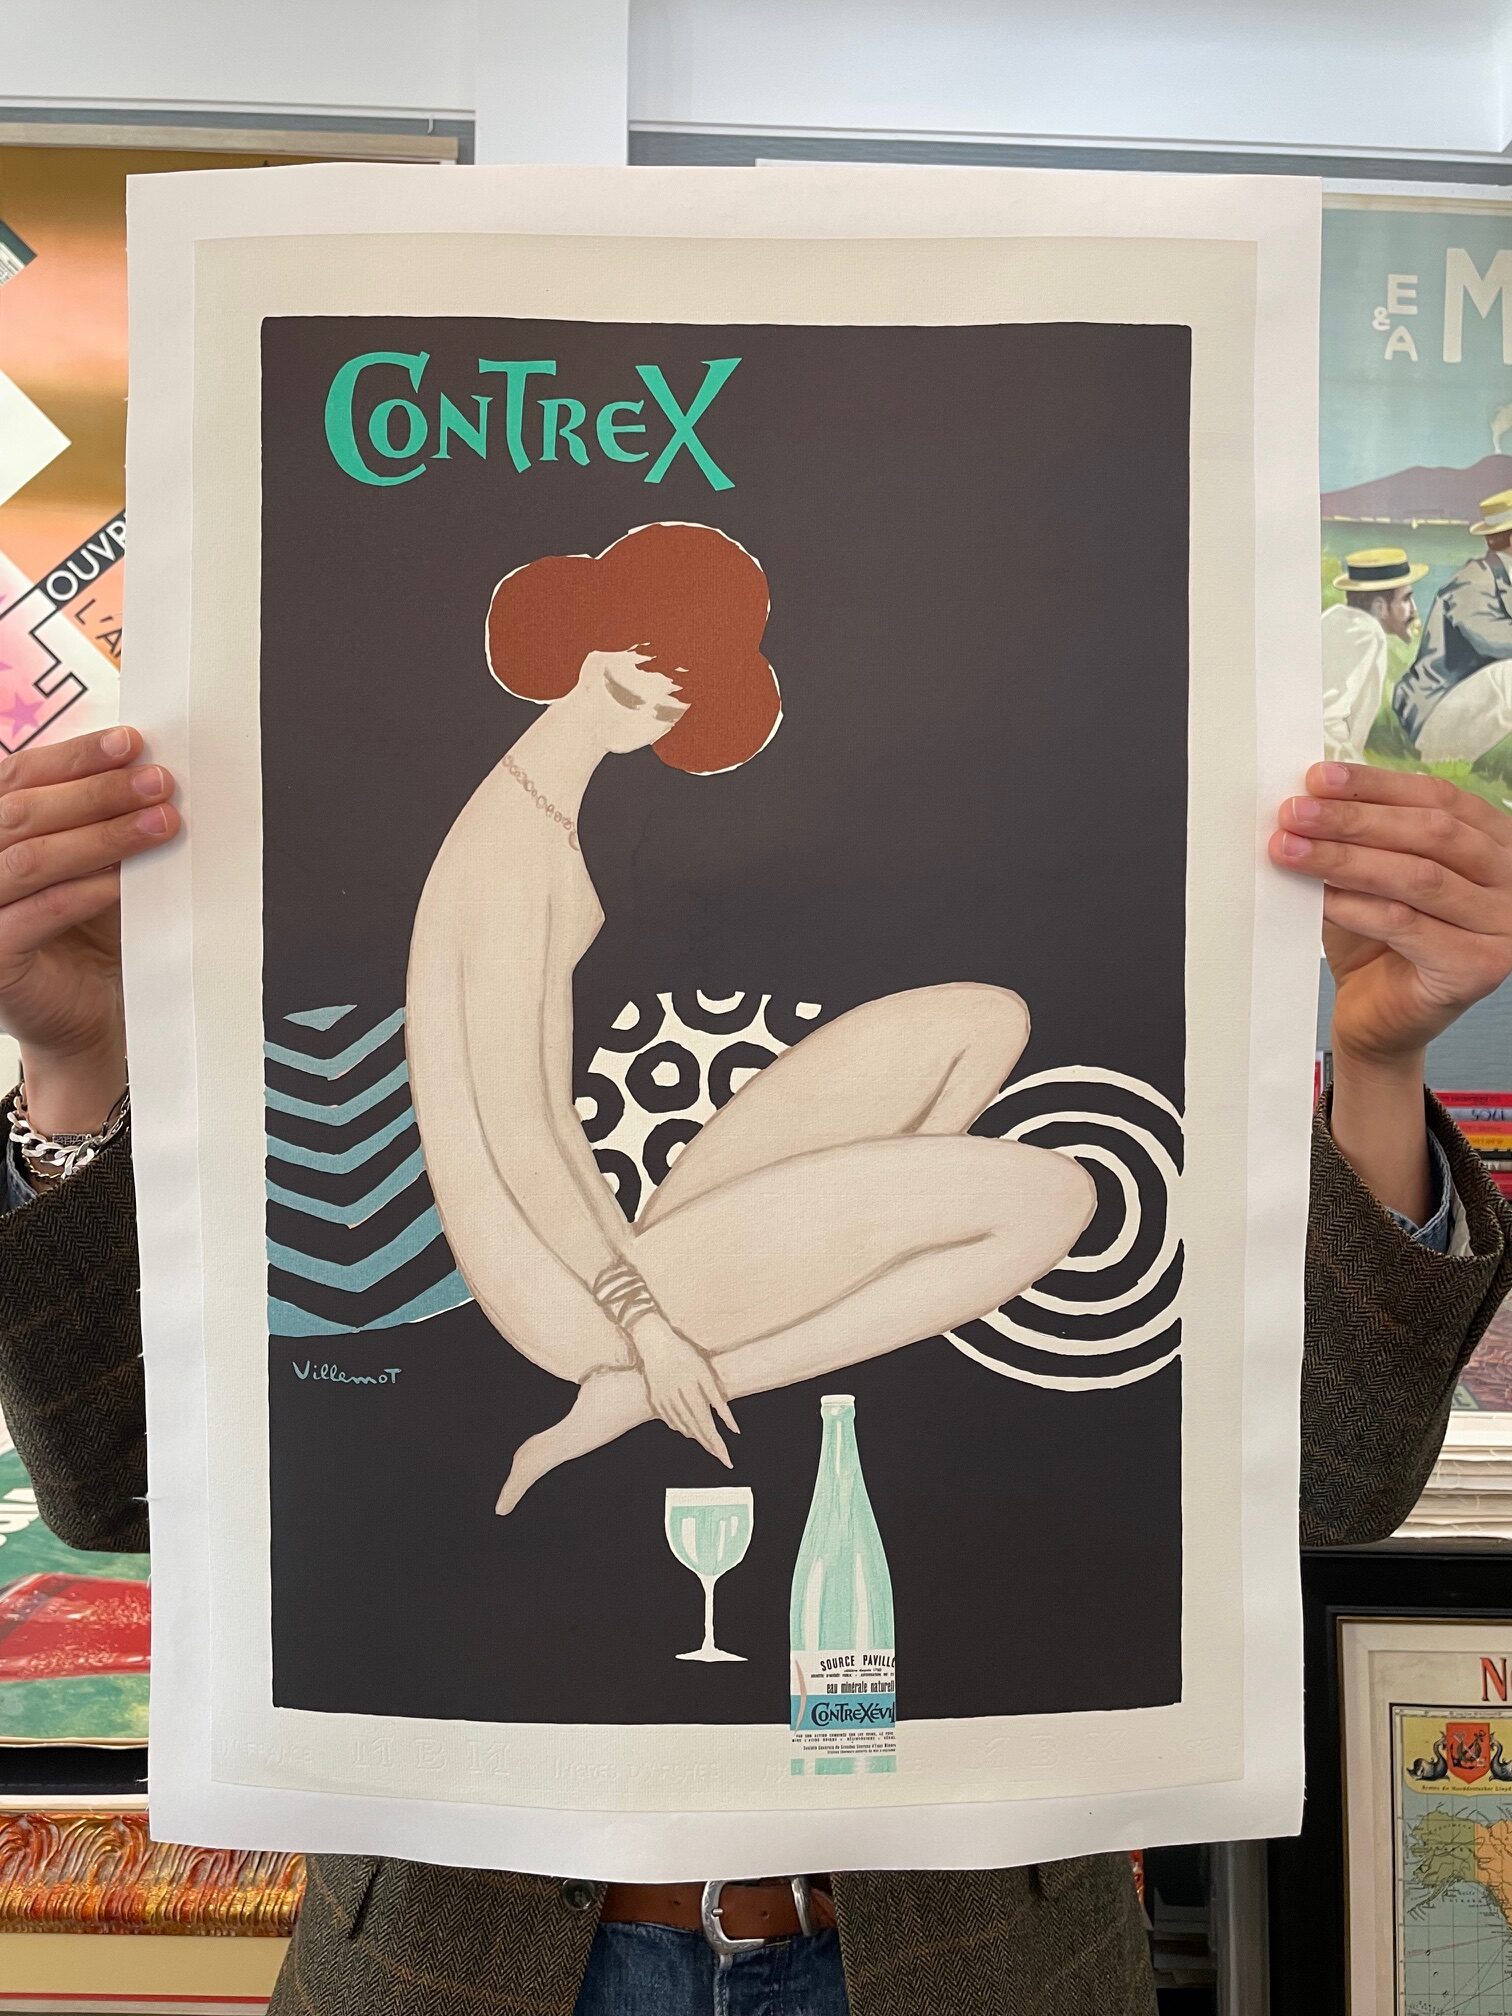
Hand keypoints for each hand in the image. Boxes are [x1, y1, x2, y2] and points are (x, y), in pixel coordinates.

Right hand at [0, 728, 179, 1131]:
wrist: (85, 1019)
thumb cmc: (86, 939)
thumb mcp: (93, 868)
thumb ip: (99, 823)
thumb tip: (146, 767)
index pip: (18, 778)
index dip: (73, 757)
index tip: (131, 743)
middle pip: (24, 811)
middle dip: (97, 791)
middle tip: (158, 780)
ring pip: (30, 857)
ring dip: (101, 835)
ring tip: (161, 821)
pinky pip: (35, 914)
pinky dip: (83, 891)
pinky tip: (126, 879)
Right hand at [627, 1311, 739, 1467]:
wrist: (654, 1342)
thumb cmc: (684, 1355)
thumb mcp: (706, 1374)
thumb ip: (719, 1402)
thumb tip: (734, 1428)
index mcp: (691, 1396)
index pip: (708, 1428)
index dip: (718, 1445)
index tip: (727, 1460)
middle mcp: (675, 1404)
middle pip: (696, 1432)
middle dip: (711, 1446)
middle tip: (723, 1458)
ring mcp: (663, 1404)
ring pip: (683, 1429)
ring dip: (698, 1438)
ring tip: (711, 1446)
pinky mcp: (655, 1402)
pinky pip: (671, 1422)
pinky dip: (683, 1428)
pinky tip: (691, 1431)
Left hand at [1269, 763, 1511, 1066]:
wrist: (1380, 1020)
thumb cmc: (1378, 943)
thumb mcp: (1374, 875)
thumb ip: (1363, 835)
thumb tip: (1316, 793)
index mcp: (1497, 844)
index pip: (1440, 799)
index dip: (1377, 785)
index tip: (1319, 779)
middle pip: (1431, 833)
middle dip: (1355, 819)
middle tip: (1296, 813)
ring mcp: (1503, 927)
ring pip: (1418, 876)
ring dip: (1346, 858)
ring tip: (1291, 849)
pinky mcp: (1477, 967)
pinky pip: (1406, 924)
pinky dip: (1355, 906)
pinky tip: (1317, 897)